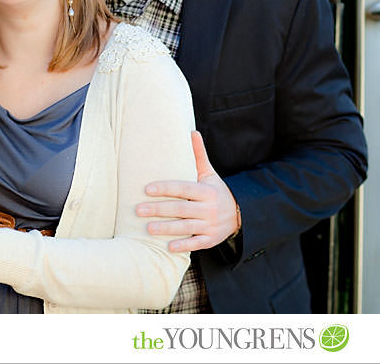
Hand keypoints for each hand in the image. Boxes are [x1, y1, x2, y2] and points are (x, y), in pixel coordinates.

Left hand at [136, 131, 240, 251]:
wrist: (240, 215)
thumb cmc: (217, 192)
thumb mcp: (210, 174)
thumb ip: (198, 156)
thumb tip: (192, 132)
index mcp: (207, 191)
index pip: (183, 189)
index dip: (165, 188)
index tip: (147, 189)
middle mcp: (209, 208)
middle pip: (180, 209)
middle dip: (159, 209)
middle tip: (138, 210)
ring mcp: (210, 225)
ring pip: (186, 227)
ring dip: (166, 228)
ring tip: (147, 228)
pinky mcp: (211, 240)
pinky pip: (196, 243)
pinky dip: (183, 245)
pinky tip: (168, 247)